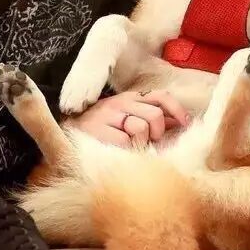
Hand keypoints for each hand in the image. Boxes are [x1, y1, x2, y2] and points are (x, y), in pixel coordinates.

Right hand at [62, 90, 190, 147]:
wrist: (65, 136)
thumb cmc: (101, 131)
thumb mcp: (126, 118)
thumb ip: (149, 118)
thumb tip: (178, 122)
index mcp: (129, 98)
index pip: (160, 97)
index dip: (176, 110)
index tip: (184, 123)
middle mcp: (120, 103)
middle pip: (155, 116)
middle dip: (156, 134)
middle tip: (147, 143)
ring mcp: (108, 116)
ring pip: (141, 129)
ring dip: (140, 144)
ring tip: (130, 148)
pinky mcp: (98, 130)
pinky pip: (125, 142)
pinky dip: (126, 151)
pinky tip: (118, 152)